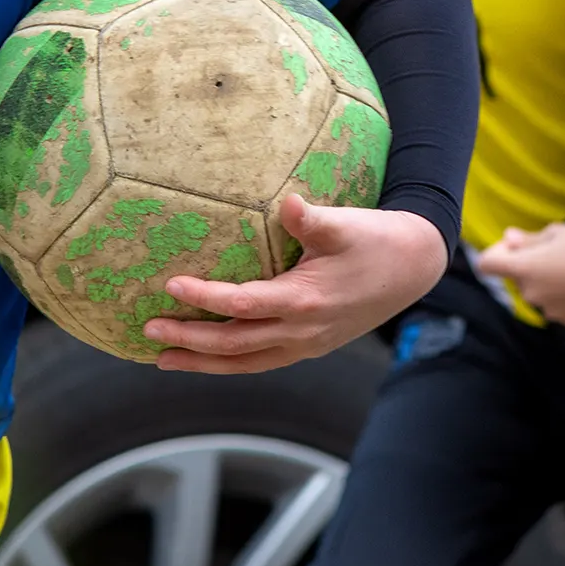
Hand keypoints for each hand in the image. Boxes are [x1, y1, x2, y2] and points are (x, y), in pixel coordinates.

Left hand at [149, 193, 446, 373]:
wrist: (415, 268)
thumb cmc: (377, 240)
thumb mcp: (346, 224)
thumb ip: (311, 219)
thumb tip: (288, 202)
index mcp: (305, 299)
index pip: (242, 305)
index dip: (205, 299)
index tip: (172, 286)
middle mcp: (302, 330)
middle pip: (235, 345)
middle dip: (190, 340)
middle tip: (149, 330)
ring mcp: (307, 344)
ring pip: (246, 363)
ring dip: (203, 363)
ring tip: (164, 359)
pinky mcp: (312, 346)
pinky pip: (263, 362)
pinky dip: (232, 363)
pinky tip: (210, 359)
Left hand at [476, 222, 564, 328]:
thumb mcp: (557, 233)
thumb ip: (528, 240)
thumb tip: (507, 239)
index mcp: (524, 269)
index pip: (487, 265)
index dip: (496, 254)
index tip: (515, 247)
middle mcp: (531, 294)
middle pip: (517, 280)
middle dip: (528, 267)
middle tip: (555, 254)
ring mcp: (549, 311)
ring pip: (538, 294)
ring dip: (546, 284)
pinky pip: (556, 306)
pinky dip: (562, 297)